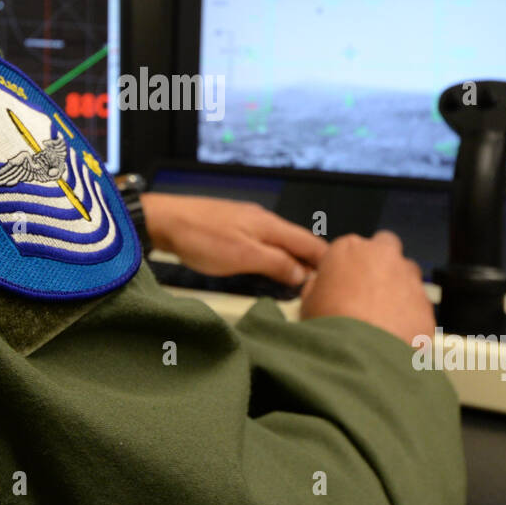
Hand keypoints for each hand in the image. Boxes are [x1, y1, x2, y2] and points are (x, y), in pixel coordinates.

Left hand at [141, 193, 325, 286]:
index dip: (325, 261)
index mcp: (270, 225)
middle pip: (297, 241)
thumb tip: (303, 274)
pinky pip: (263, 241)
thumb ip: (276, 264)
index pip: (309, 242)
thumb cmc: (202, 238)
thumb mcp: (244, 257)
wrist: (164, 219)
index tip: (340, 278)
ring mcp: (246, 221)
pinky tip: (271, 267)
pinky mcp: (231, 226)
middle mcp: (263, 220)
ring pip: (280, 241)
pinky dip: (274, 256)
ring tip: (302, 281)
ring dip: (293, 260)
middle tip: (324, 285)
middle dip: (312, 261)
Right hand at [300, 231, 434, 347]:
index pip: (349, 247)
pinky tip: (397, 333)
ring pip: (408, 273)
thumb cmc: (330, 325)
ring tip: (384, 315)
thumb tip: (321, 285)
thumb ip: (317, 286)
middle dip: (381, 262)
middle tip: (369, 290)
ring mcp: (408, 277)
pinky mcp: (425, 303)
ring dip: (399, 286)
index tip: (344, 283)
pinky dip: (411, 314)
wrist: (361, 356)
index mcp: (349, 249)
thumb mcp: (307, 303)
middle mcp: (382, 256)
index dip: (347, 266)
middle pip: (386, 246)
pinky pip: (419, 303)